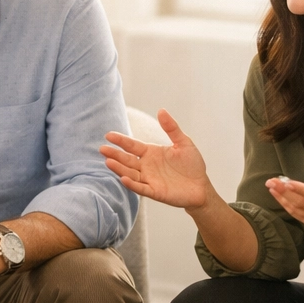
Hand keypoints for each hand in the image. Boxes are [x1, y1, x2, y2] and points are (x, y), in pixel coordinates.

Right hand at [101, 109, 215, 210]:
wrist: (201, 187)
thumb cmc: (192, 164)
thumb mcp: (184, 142)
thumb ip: (171, 128)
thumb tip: (161, 110)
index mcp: (151, 153)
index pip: (132, 146)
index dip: (121, 140)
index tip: (108, 135)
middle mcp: (146, 166)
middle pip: (127, 159)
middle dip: (115, 154)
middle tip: (102, 149)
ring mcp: (149, 179)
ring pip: (130, 173)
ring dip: (119, 168)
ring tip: (108, 162)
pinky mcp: (155, 192)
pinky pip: (141, 188)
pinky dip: (132, 184)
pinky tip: (123, 178)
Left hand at [267, 149, 303, 249]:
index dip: (299, 189)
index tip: (286, 182)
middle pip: (301, 202)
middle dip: (284, 192)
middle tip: (271, 182)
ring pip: (298, 211)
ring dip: (283, 199)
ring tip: (271, 188)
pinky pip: (299, 217)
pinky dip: (288, 208)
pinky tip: (280, 198)